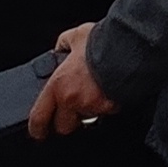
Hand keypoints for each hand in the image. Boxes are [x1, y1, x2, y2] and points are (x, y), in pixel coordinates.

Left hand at [29, 23, 118, 138]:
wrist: (130, 47)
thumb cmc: (102, 42)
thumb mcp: (77, 35)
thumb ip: (64, 44)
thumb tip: (61, 49)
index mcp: (58, 84)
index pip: (38, 117)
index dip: (37, 128)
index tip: (39, 131)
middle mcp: (72, 99)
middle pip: (64, 127)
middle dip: (68, 120)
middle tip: (73, 109)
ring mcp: (92, 106)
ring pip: (86, 121)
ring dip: (88, 112)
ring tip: (96, 95)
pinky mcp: (110, 108)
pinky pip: (106, 113)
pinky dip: (107, 106)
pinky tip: (111, 92)